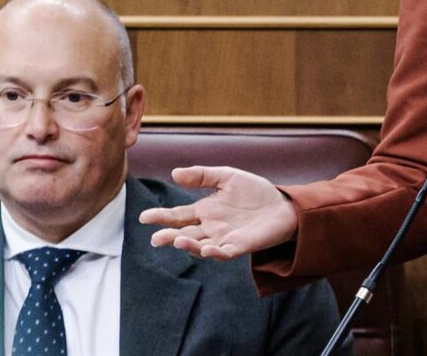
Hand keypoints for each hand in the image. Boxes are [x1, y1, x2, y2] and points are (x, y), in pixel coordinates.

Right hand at [138, 166, 298, 260]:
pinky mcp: (240, 246)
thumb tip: (174, 173)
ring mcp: (223, 239)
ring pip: (200, 246)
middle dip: (169, 236)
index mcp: (204, 211)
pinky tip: (207, 250)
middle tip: (156, 237)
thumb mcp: (227, 177)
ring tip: (178, 240)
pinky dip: (214, 253)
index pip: (177, 215)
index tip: (144, 216)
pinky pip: (224, 253)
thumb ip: (203, 176)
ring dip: (189, 245)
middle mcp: (210, 228)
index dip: (161, 216)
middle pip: (184, 234)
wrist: (282, 205)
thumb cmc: (254, 192)